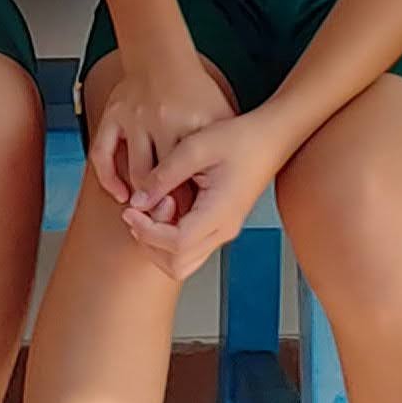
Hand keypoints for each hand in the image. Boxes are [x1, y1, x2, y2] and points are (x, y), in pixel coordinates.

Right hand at [89, 45, 235, 211]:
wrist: (161, 55)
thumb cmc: (194, 89)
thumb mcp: (219, 115)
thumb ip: (220, 148)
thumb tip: (225, 186)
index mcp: (192, 122)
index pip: (192, 174)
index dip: (192, 201)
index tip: (192, 217)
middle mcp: (161, 120)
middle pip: (162, 178)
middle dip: (166, 206)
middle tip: (170, 221)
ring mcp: (134, 118)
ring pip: (134, 173)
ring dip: (141, 197)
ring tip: (150, 213)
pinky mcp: (112, 116)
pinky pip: (101, 156)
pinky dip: (109, 180)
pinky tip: (121, 195)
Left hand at [120, 111, 284, 279]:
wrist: (270, 138)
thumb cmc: (240, 138)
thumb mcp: (195, 148)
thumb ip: (163, 176)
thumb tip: (138, 201)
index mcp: (220, 213)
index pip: (176, 244)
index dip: (147, 232)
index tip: (131, 211)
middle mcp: (223, 230)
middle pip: (177, 264)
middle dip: (148, 243)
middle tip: (138, 213)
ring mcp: (223, 231)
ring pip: (182, 262)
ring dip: (157, 244)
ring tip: (151, 209)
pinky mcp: (220, 225)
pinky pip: (190, 247)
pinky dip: (169, 238)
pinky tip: (164, 207)